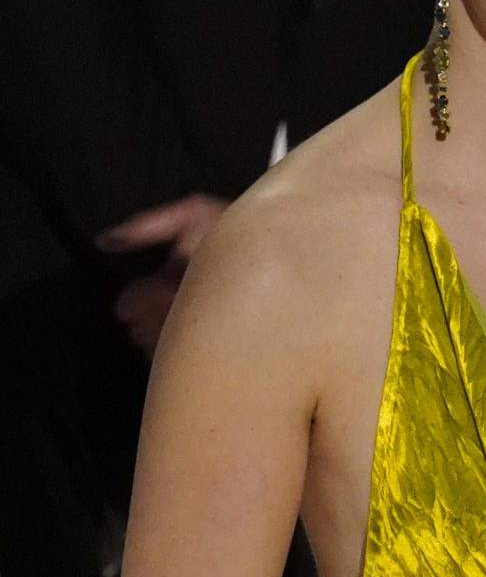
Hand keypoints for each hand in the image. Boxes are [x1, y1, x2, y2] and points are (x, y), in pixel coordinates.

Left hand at [96, 193, 227, 352]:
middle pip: (142, 331)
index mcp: (171, 283)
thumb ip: (144, 227)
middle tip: (157, 311)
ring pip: (163, 351)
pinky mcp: (223, 347)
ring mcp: (205, 334)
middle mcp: (184, 313)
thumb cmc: (238, 229)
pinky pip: (188, 364)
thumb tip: (103, 242)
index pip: (131, 305)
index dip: (128, 303)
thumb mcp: (192, 212)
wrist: (292, 251)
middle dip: (142, 322)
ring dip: (160, 341)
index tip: (135, 299)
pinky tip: (189, 344)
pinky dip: (181, 357)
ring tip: (172, 328)